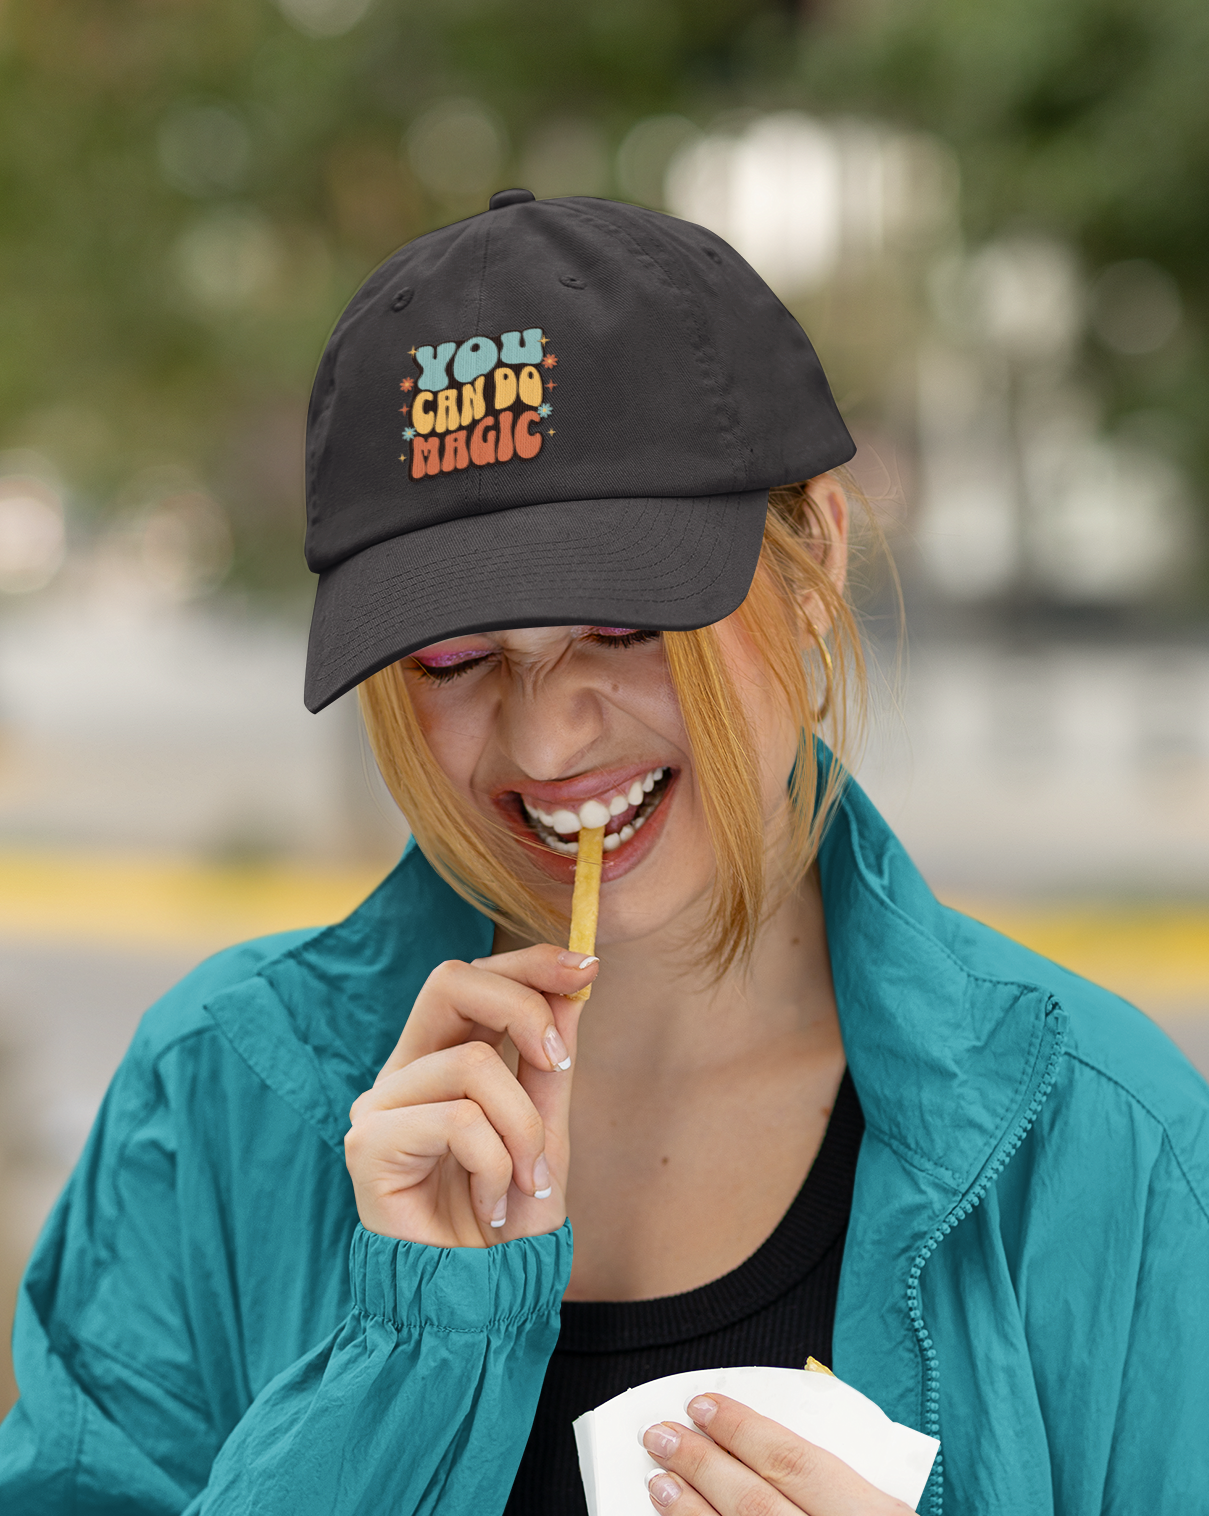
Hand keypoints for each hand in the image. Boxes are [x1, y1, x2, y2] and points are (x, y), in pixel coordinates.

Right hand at [344, 944, 597, 1247]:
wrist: (476, 1304)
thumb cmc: (505, 1223)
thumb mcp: (544, 1132)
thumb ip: (547, 1064)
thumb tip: (570, 992)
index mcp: (437, 1059)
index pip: (471, 978)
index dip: (527, 962)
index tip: (586, 967)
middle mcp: (402, 1073)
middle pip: (449, 981)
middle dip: (521, 1005)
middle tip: (560, 1059)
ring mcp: (378, 1106)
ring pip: (470, 1062)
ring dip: (523, 1125)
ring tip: (527, 1180)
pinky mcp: (367, 1146)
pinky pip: (458, 1121)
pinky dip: (495, 1163)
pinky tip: (492, 1203)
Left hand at [642, 1395, 914, 1514]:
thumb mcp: (885, 1507)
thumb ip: (839, 1476)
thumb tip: (763, 1442)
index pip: (796, 1463)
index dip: (743, 1430)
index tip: (703, 1405)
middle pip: (757, 1503)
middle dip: (702, 1465)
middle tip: (661, 1435)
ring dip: (690, 1512)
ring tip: (658, 1482)